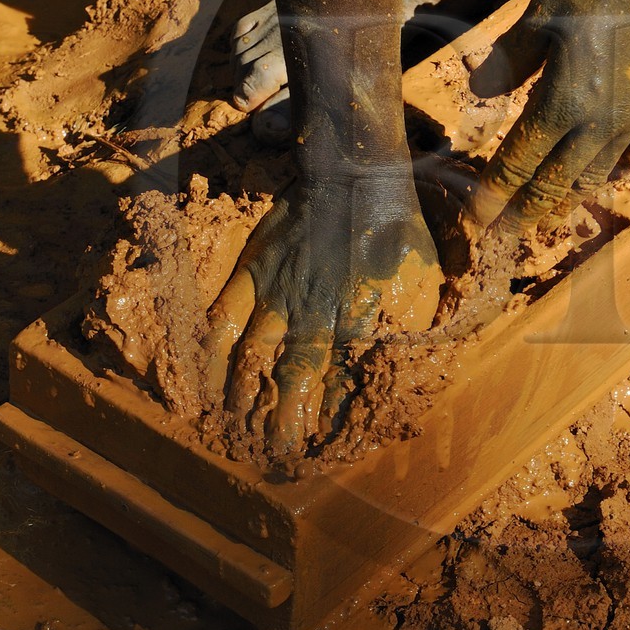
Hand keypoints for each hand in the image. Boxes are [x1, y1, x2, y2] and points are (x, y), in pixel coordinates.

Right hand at [204, 175, 441, 456]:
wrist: (357, 174)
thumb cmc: (398, 230)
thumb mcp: (421, 283)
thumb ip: (408, 327)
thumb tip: (404, 367)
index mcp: (358, 321)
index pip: (339, 385)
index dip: (329, 419)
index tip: (325, 447)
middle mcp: (314, 315)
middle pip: (292, 382)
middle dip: (284, 423)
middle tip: (279, 455)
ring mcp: (277, 293)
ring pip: (253, 358)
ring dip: (245, 398)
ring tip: (240, 430)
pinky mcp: (253, 271)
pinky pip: (224, 320)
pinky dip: (213, 354)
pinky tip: (208, 380)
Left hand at [466, 0, 629, 232]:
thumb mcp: (545, 12)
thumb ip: (511, 59)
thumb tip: (477, 94)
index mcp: (561, 103)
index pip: (519, 162)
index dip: (494, 193)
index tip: (476, 218)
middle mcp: (597, 124)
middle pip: (554, 183)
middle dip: (526, 211)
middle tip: (505, 232)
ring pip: (595, 176)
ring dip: (568, 198)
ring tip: (551, 211)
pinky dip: (617, 172)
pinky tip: (608, 176)